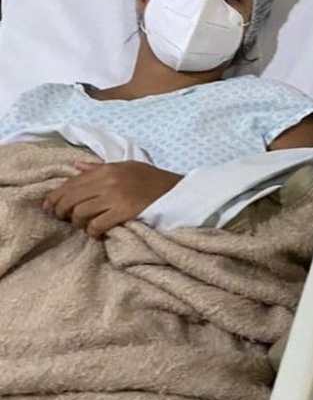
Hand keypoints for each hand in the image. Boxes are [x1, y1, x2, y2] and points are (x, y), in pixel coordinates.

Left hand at [42, 160, 179, 237]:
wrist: (176, 192)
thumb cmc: (151, 180)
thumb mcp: (126, 167)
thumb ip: (99, 168)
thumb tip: (76, 166)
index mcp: (107, 169)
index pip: (72, 182)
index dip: (56, 196)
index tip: (48, 207)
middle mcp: (108, 181)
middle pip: (72, 198)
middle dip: (62, 211)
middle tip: (63, 219)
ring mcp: (115, 196)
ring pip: (80, 213)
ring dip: (78, 223)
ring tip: (84, 226)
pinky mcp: (123, 212)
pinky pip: (96, 225)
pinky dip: (92, 232)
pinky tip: (96, 233)